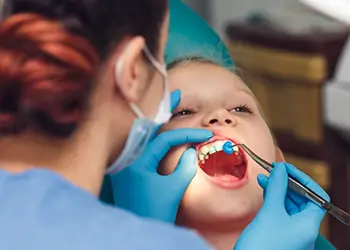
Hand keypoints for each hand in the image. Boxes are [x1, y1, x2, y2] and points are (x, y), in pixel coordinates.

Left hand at [110, 90, 212, 222]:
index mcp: (137, 161)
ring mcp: (129, 163)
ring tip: (169, 104)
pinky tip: (162, 129)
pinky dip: (156, 135)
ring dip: (159, 120)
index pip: (165, 139)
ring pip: (146, 135)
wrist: (138, 233)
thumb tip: (191, 151)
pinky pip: (144, 146)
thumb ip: (185, 167)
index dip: (187, 134)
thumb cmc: (153, 213)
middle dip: (164, 110)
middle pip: (149, 127)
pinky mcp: (132, 169)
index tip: (205, 134)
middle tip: (176, 92)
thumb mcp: (173, 190)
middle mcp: (129, 158)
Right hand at [234, 163, 328, 249]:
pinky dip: (273, 201)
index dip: (302, 179)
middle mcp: (303, 229)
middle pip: (302, 199)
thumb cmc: (261, 245)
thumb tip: (280, 169)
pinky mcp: (280, 235)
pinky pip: (280, 213)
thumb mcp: (270, 212)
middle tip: (272, 171)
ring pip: (289, 205)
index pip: (316, 195)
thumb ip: (277, 188)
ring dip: (278, 191)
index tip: (285, 169)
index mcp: (309, 225)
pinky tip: (264, 192)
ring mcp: (292, 233)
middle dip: (287, 183)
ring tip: (264, 179)